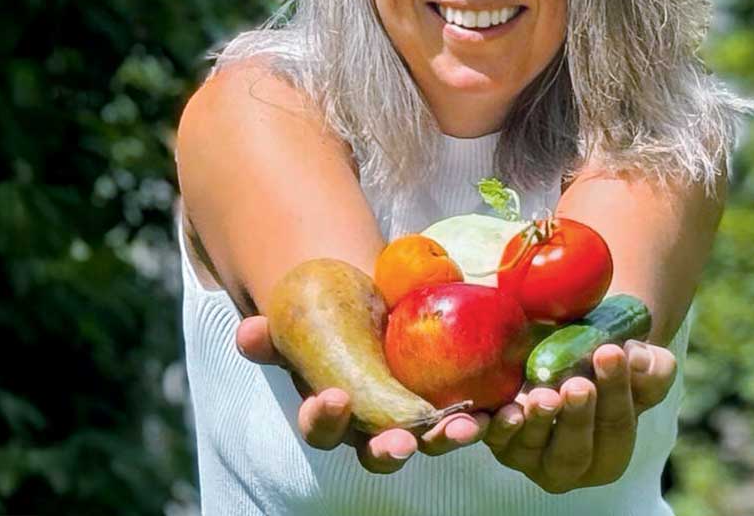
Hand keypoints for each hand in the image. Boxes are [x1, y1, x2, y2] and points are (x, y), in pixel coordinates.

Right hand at [234, 314, 489, 472]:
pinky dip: (491, 416)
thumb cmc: (330, 318)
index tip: (334, 398)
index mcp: (333, 414)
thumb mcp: (299, 322)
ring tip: (466, 428)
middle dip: (391, 450)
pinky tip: (505, 407)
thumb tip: (248, 331)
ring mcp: (418, 422)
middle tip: (403, 444)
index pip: (323, 428)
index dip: (326, 418)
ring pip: (431, 443)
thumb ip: (272, 333)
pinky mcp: (455, 405)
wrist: (376, 301)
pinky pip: (472, 417)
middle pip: (380, 453)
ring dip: (448, 439)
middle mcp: (374, 429)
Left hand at [482, 340, 677, 493]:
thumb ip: (651, 367)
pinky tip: (503, 412)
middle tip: (578, 386)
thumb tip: (635, 359)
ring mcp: (531, 458)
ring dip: (538, 423)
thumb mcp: (637, 364)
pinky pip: (496, 442)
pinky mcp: (500, 443)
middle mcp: (571, 467)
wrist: (562, 355)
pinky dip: (498, 429)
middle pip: (575, 453)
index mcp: (610, 454)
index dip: (617, 392)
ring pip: (533, 451)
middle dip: (577, 420)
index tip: (611, 352)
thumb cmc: (604, 366)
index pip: (617, 428)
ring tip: (543, 395)